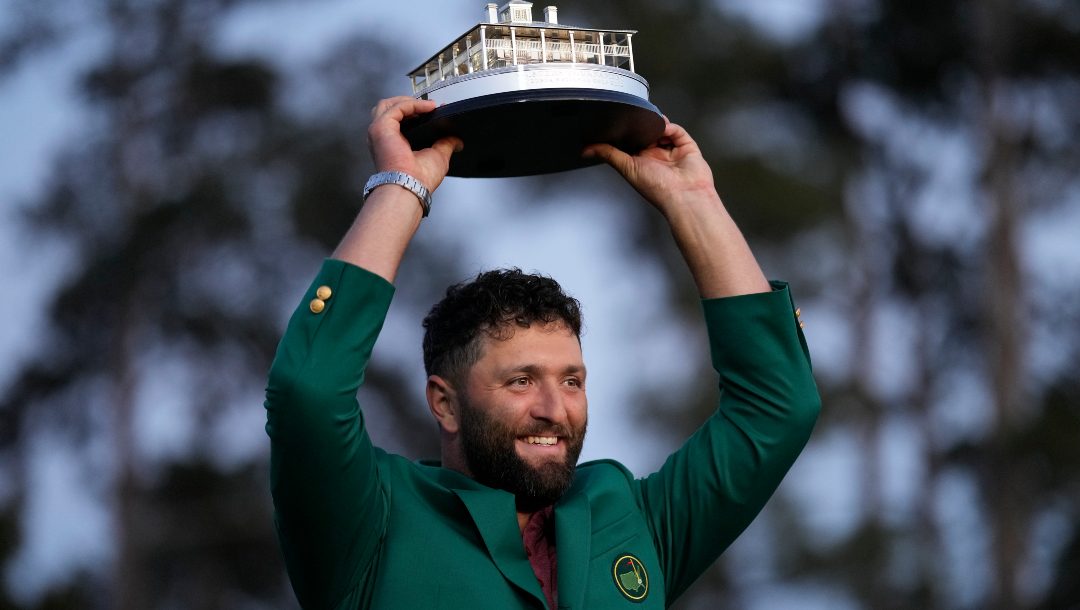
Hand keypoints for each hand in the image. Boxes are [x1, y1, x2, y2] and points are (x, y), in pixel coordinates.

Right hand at [368, 96, 462, 192]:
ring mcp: (379, 131)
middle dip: (409, 103)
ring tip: (428, 106)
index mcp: (393, 144)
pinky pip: (397, 107)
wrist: (412, 186)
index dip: (416, 112)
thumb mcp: (438, 156)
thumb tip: (457, 140)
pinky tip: (428, 107)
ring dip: (408, 101)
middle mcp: (383, 137)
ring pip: (388, 104)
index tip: (435, 110)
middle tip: (430, 107)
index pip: (400, 119)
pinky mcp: (381, 127)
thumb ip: (445, 144)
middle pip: (389, 108)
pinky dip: (412, 104)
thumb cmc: (419, 179)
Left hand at [583, 120, 715, 216]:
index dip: (626, 133)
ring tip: (650, 121)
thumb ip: (608, 154)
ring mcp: (672, 152)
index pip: (631, 143)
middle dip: (642, 126)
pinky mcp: (687, 147)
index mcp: (641, 163)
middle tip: (635, 118)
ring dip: (656, 124)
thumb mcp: (626, 168)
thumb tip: (586, 150)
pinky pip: (677, 131)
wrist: (684, 195)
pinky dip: (670, 127)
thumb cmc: (658, 189)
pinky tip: (663, 127)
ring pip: (662, 130)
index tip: (617, 123)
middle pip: (647, 134)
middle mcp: (656, 157)